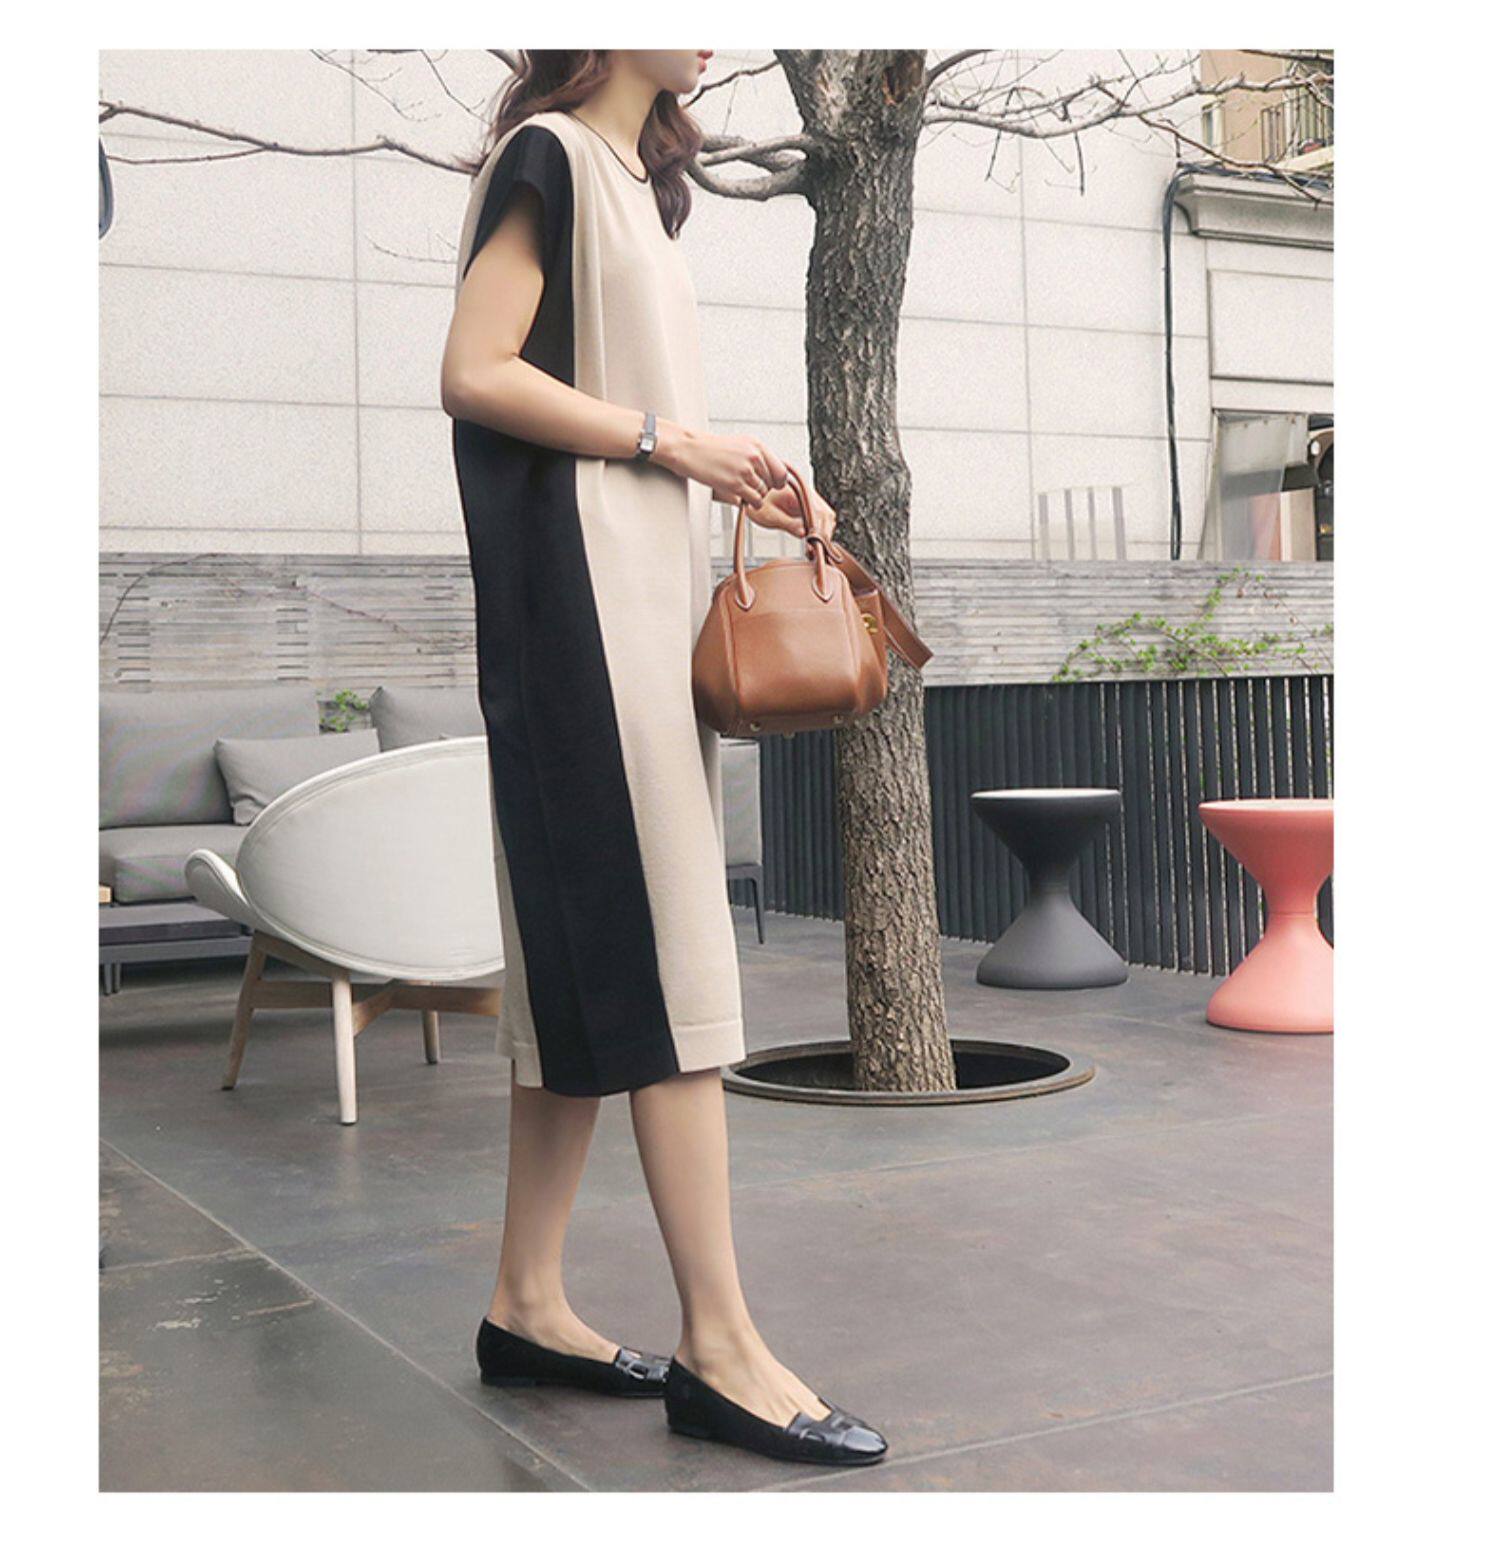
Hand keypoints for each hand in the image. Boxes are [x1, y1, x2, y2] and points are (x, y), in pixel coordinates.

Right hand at [652, 422, 786, 506]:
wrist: (689, 449)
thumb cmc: (710, 449)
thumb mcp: (739, 445)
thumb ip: (757, 457)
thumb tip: (773, 474)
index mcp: (757, 445)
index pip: (780, 470)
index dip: (777, 481)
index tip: (771, 485)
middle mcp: (754, 456)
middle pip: (772, 483)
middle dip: (762, 489)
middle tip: (749, 488)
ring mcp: (745, 470)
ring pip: (763, 493)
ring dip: (755, 496)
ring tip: (742, 491)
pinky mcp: (736, 484)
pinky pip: (755, 501)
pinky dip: (751, 504)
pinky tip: (742, 498)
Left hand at [743, 476, 837, 542]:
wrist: (748, 491)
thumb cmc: (755, 500)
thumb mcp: (768, 515)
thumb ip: (787, 523)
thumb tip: (804, 533)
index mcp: (800, 491)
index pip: (820, 512)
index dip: (820, 531)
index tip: (816, 545)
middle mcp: (807, 493)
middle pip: (826, 514)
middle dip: (823, 534)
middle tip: (815, 552)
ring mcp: (807, 500)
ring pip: (824, 517)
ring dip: (820, 533)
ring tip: (811, 550)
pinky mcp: (804, 506)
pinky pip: (816, 518)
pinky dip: (815, 530)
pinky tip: (809, 544)